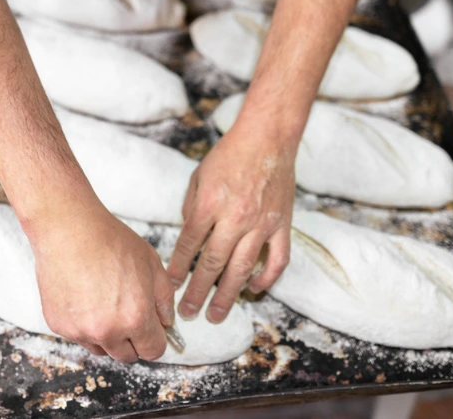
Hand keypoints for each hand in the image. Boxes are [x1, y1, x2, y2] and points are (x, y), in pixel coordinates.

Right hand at [32, 201, 174, 362]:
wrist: (69, 230)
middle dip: (132, 339)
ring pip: (101, 349)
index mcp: (136, 317)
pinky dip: (83, 324)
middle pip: (127, 356)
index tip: (152, 330)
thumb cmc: (110, 241)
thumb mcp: (152, 263)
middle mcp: (107, 331)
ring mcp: (80, 331)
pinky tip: (84, 296)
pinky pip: (78, 336)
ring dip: (107, 335)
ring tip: (103, 301)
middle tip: (127, 312)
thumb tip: (166, 322)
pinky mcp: (59, 325)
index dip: (156, 339)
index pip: (153, 350)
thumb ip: (164, 298)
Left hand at [167, 124, 293, 322]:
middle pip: (213, 264)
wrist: (267, 138)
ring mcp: (261, 224)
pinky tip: (254, 289)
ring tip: (216, 314)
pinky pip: (277, 260)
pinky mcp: (282, 225)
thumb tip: (190, 241)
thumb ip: (192, 209)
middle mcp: (235, 217)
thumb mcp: (199, 177)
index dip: (178, 268)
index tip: (170, 287)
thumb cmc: (230, 155)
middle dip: (198, 292)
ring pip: (243, 269)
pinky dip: (267, 278)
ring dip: (228, 295)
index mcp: (210, 204)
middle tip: (188, 313)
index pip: (189, 245)